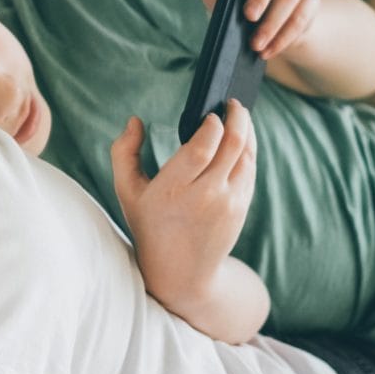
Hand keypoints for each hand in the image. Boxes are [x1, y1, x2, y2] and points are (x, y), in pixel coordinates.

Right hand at [110, 101, 256, 314]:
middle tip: (232, 102)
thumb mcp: (127, 192)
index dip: (212, 125)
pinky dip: (249, 149)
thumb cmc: (150, 225)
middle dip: (237, 117)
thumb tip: (135, 121)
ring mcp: (227, 204)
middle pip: (232, 146)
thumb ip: (124, 153)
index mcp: (173, 190)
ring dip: (247, 130)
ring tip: (239, 114)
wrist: (181, 271)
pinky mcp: (241, 208)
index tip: (210, 113)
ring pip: (247, 156)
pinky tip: (243, 136)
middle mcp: (205, 197)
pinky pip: (250, 170)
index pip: (202, 148)